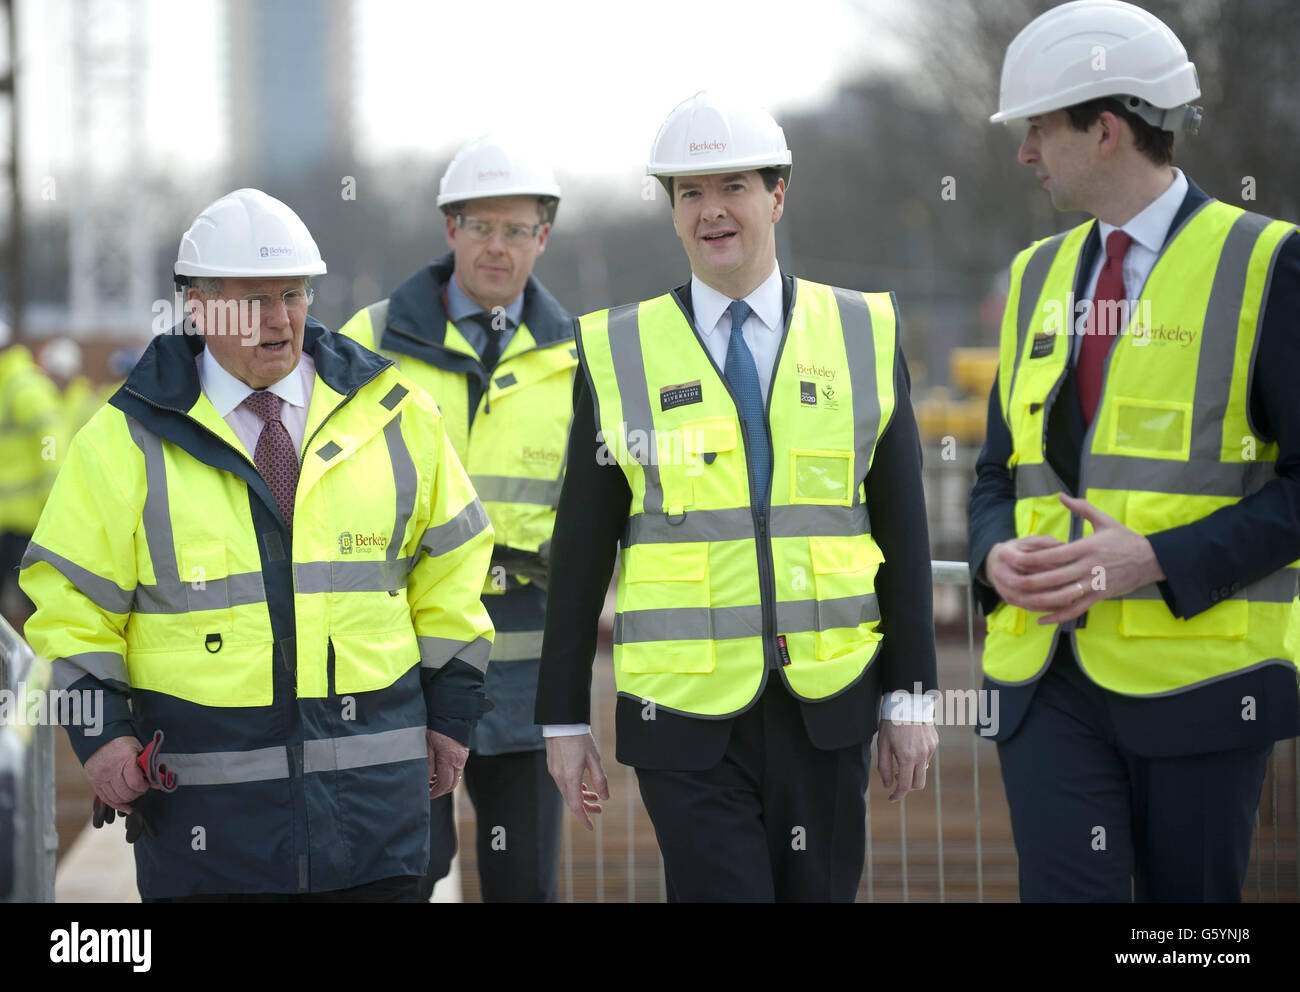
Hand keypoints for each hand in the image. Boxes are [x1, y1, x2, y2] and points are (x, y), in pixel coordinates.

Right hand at [84, 735, 148, 812]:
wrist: (99, 737)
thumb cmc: (122, 743)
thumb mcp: (138, 750)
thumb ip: (147, 767)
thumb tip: (158, 783)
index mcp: (123, 759)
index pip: (135, 783)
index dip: (144, 786)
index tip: (147, 784)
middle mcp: (110, 770)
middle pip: (126, 793)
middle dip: (137, 793)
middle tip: (141, 788)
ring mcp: (100, 777)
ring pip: (116, 798)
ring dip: (128, 799)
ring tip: (133, 792)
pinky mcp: (94, 782)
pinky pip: (106, 799)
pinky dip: (117, 805)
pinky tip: (126, 808)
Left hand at [427, 729, 468, 799]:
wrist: (451, 714)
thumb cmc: (436, 729)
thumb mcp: (427, 747)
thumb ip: (427, 765)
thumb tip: (425, 780)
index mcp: (449, 760)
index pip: (444, 784)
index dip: (435, 792)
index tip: (427, 795)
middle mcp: (459, 761)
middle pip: (452, 784)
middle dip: (440, 790)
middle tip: (428, 790)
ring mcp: (463, 757)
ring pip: (455, 778)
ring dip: (444, 782)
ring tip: (431, 780)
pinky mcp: (463, 754)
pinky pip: (457, 769)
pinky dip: (448, 774)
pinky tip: (438, 770)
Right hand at [545, 733, 607, 830]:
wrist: (562, 722)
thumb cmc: (579, 738)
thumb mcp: (594, 759)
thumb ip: (600, 779)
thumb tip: (605, 797)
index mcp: (570, 778)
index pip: (576, 806)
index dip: (584, 818)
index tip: (591, 827)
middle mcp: (560, 778)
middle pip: (572, 801)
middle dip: (586, 808)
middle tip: (599, 810)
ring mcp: (555, 772)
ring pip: (568, 792)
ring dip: (581, 797)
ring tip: (594, 797)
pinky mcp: (553, 766)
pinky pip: (563, 783)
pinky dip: (574, 788)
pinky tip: (583, 786)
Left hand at [876, 720, 938, 801]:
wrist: (907, 701)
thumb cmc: (891, 722)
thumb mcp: (882, 744)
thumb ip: (884, 767)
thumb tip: (888, 785)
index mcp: (907, 757)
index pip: (905, 786)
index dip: (897, 795)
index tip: (891, 797)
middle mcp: (922, 755)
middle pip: (918, 784)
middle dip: (907, 787)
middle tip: (896, 781)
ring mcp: (930, 749)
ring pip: (923, 770)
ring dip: (913, 772)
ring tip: (901, 759)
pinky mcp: (935, 742)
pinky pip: (927, 758)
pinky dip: (918, 760)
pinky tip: (910, 747)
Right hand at [985, 534, 1067, 609]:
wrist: (994, 563)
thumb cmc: (1017, 550)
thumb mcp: (1028, 541)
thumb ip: (1044, 542)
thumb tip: (1063, 545)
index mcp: (1004, 554)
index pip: (1023, 560)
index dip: (1044, 564)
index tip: (1064, 566)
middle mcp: (1000, 573)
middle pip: (1023, 583)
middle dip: (1046, 585)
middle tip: (1068, 585)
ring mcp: (1002, 589)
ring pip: (1026, 599)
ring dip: (1048, 600)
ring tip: (1070, 598)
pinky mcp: (1009, 600)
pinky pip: (1028, 607)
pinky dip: (1046, 608)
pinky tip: (1062, 606)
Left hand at [1011, 494, 1163, 624]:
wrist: (1152, 560)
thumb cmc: (1125, 539)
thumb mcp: (1104, 520)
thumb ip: (1081, 507)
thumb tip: (1061, 495)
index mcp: (1087, 547)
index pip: (1054, 554)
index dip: (1033, 558)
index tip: (1014, 559)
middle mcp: (1089, 567)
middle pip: (1054, 577)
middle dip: (1030, 581)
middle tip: (1010, 581)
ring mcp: (1094, 584)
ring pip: (1063, 596)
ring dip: (1040, 600)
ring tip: (1020, 600)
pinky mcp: (1099, 597)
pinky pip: (1076, 610)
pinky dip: (1058, 616)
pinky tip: (1041, 619)